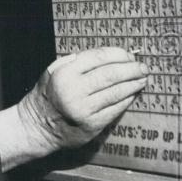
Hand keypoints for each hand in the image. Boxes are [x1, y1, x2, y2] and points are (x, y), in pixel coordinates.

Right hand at [17, 47, 148, 151]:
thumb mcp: (54, 71)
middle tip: (143, 67)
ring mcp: (84, 109)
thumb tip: (110, 56)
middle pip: (111, 74)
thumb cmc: (48, 94)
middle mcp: (74, 90)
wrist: (38, 126)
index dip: (118, 54)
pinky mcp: (92, 124)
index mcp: (64, 73)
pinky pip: (115, 108)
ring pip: (116, 92)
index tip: (129, 55)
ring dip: (133, 84)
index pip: (98, 57)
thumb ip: (77, 62)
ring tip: (143, 78)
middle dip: (131, 69)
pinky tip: (133, 93)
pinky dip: (127, 99)